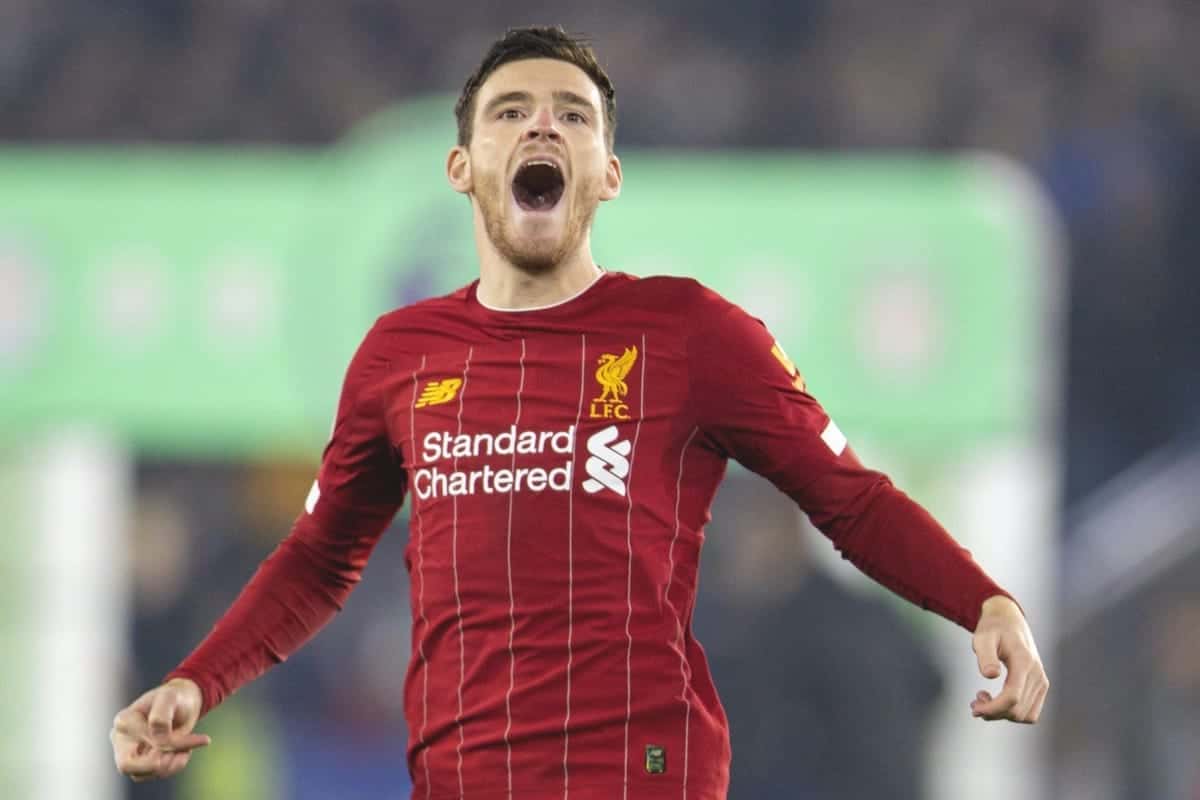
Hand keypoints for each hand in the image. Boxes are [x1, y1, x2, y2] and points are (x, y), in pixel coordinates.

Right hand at [110, 678, 210, 781]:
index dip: (171, 742)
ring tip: (188, 749)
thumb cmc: (175, 698)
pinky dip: (173, 766)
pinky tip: (185, 752)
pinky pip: (155, 774)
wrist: (183, 704)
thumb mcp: (170, 697)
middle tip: (183, 755)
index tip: (204, 738)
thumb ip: (161, 714)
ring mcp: (131, 753)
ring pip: (145, 773)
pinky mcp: (142, 764)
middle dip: (159, 765)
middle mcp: (122, 740)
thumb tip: (157, 737)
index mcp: (124, 721)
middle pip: (127, 766)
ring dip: (171, 764)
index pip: (143, 738)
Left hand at [969, 595, 1048, 722]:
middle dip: (993, 713)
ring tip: (984, 700)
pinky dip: (1013, 713)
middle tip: (974, 703)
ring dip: (1003, 715)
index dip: (993, 708)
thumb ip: (986, 655)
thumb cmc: (993, 629)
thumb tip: (991, 675)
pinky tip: (997, 702)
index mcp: (1023, 662)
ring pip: (1025, 715)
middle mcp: (1037, 674)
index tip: (974, 707)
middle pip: (1018, 710)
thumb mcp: (983, 637)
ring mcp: (1042, 681)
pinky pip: (1031, 712)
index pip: (1012, 697)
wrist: (1009, 621)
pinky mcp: (1041, 686)